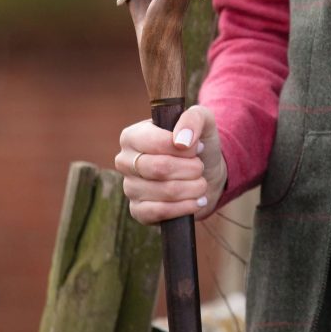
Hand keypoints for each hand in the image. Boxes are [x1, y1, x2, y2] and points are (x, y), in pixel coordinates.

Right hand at [115, 104, 228, 224]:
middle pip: (160, 168)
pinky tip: (197, 201)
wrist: (206, 174)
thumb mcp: (202, 121)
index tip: (198, 147)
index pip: (155, 143)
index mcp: (132, 136)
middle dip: (191, 169)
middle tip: (200, 167)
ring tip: (201, 183)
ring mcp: (129, 188)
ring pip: (165, 191)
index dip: (183, 148)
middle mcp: (125, 161)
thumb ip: (193, 118)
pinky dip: (185, 207)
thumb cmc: (198, 144)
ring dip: (193, 188)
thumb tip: (182, 141)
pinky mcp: (138, 211)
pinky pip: (159, 212)